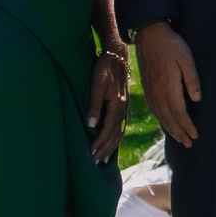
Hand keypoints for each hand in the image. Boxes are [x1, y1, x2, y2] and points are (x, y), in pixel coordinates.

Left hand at [84, 49, 129, 163]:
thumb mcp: (97, 84)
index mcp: (117, 105)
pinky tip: (110, 143)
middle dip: (105, 149)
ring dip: (111, 146)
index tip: (91, 154)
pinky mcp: (122, 105)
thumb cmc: (104, 67)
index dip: (99, 143)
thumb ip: (94, 105)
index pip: (108, 130)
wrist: (117, 54)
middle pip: (115, 135)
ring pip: (119, 132)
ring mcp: (124, 107)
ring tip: (103, 158)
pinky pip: (120, 126)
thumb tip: (90, 125)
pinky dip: (115, 138)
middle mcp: (123, 109)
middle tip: (95, 162)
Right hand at [137, 21, 200, 148]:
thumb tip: (197, 100)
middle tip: (189, 144)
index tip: (195, 135)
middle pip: (169, 119)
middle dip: (180, 133)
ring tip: (179, 139)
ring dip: (170, 130)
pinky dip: (161, 120)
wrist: (150, 34)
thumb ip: (192, 80)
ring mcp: (150, 91)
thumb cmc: (172, 45)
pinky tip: (166, 124)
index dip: (187, 126)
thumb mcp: (187, 59)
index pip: (179, 113)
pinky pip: (154, 110)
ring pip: (160, 116)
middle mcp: (157, 92)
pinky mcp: (147, 88)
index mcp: (168, 87)